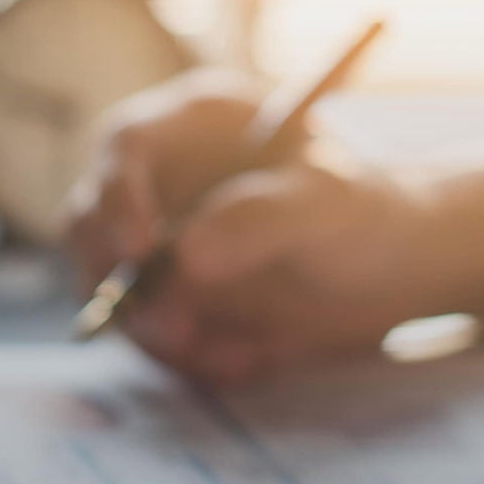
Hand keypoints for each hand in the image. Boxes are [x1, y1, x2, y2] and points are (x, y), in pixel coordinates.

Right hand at [63, 69, 446, 383]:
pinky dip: (187, 358)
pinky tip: (248, 359)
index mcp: (195, 124)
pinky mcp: (165, 295)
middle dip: (123, 285)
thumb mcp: (329, 208)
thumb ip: (262, 219)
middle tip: (177, 331)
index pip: (126, 144)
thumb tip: (185, 256)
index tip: (144, 255)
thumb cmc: (365, 213)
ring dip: (160, 334)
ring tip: (235, 355)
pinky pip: (148, 333)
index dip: (119, 197)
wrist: (391, 272)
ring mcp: (154, 238)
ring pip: (112, 289)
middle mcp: (160, 177)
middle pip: (91, 222)